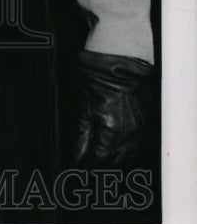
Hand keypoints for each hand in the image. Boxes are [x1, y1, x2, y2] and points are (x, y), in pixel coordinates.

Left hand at [74, 50, 152, 166]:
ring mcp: (142, 129)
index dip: (86, 164)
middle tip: (85, 161)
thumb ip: (81, 135)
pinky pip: (138, 145)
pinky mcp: (148, 123)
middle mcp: (131, 133)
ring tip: (98, 154)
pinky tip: (115, 146)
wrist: (120, 59)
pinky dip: (126, 149)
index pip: (99, 159)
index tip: (77, 164)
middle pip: (115, 161)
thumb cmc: (100, 77)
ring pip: (128, 155)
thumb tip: (76, 154)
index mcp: (113, 130)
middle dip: (98, 163)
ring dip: (113, 158)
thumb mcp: (83, 107)